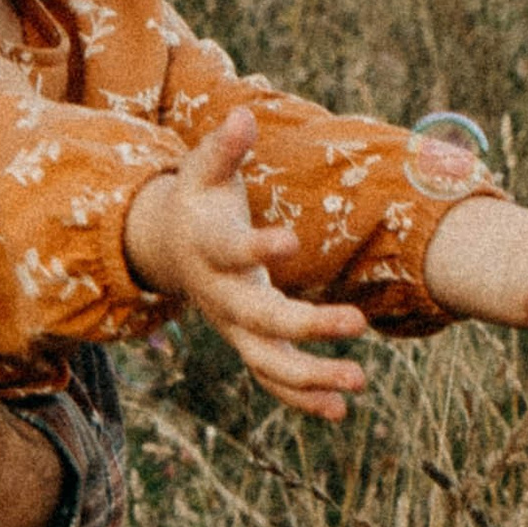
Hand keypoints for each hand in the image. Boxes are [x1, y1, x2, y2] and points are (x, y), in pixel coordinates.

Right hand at [121, 110, 369, 418]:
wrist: (169, 245)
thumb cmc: (199, 198)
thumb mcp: (204, 168)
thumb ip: (225, 148)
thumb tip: (242, 115)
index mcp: (211, 248)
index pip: (233, 252)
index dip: (258, 247)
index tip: (291, 241)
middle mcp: (220, 296)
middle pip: (259, 319)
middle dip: (306, 326)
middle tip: (357, 323)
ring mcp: (232, 325)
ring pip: (266, 362)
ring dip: (310, 378)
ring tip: (359, 382)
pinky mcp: (245, 342)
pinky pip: (270, 379)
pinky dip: (300, 397)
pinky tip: (340, 411)